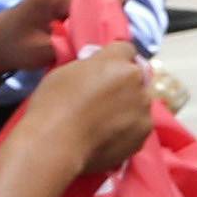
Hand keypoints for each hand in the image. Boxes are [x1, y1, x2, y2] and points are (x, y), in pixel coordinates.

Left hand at [0, 0, 110, 85]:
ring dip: (107, 19)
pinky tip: (92, 33)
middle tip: (105, 46)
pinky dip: (100, 16)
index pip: (101, 4)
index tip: (107, 49)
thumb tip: (104, 50)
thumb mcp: (42, 52)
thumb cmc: (16, 45)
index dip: (108, 26)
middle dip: (110, 22)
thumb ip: (72, 48)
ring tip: (98, 40)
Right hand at [22, 42, 159, 176]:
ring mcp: (143, 112)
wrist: (54, 145)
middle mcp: (139, 84)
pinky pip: (137, 128)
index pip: (126, 50)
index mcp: (120, 63)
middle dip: (123, 85)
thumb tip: (100, 71)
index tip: (103, 70)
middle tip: (101, 100)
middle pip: (136, 79)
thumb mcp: (68, 70)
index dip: (114, 59)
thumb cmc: (53, 104)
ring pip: (139, 104)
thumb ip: (93, 66)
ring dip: (127, 108)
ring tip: (103, 123)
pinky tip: (107, 138)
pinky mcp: (142, 137)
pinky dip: (126, 131)